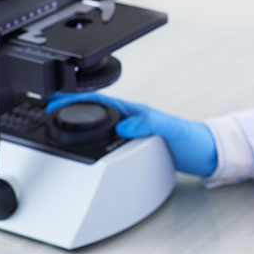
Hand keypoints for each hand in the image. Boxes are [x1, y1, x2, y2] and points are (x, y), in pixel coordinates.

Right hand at [46, 91, 218, 176]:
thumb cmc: (193, 139)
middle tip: (46, 110)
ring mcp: (133, 133)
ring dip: (78, 122)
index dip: (77, 99)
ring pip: (99, 125)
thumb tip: (125, 125)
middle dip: (69, 109)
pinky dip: (92, 141)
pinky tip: (84, 147)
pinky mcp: (136, 147)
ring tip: (56, 124)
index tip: (55, 99)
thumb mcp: (171, 130)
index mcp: (137, 113)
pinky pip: (107, 142)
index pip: (101, 101)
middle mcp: (133, 120)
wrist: (207, 155)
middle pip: (95, 111)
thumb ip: (149, 124)